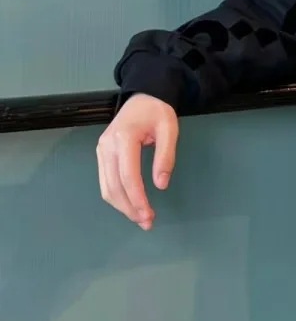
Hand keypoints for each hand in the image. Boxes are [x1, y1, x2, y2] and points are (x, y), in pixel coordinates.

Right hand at [96, 94, 178, 230]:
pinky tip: (131, 205)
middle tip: (147, 222)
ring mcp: (101, 151)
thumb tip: (161, 185)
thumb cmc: (157, 112)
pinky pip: (106, 182)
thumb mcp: (170, 128)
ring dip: (122, 206)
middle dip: (129, 208)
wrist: (142, 97)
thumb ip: (166, 156)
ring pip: (106, 187)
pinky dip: (117, 197)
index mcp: (124, 137)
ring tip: (141, 218)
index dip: (137, 198)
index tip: (149, 214)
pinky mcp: (102, 155)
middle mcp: (107, 146)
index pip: (128, 176)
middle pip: (113, 186)